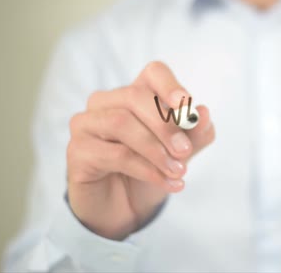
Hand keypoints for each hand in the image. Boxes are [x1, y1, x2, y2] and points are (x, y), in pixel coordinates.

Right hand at [66, 61, 214, 239]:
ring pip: (121, 123)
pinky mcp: (77, 150)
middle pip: (135, 96)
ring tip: (178, 171)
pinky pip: (114, 154)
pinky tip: (166, 183)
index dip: (170, 85)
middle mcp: (106, 102)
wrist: (124, 208)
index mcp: (136, 95)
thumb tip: (204, 113)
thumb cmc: (151, 170)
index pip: (153, 72)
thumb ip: (194, 134)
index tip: (187, 104)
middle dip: (165, 124)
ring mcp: (87, 123)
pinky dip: (146, 169)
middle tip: (185, 151)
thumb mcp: (180, 153)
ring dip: (155, 150)